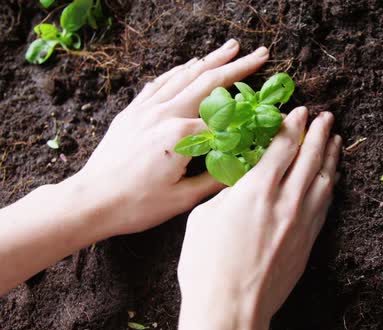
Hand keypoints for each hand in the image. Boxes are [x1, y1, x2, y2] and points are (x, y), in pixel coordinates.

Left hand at [69, 39, 269, 234]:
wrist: (91, 201)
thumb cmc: (136, 205)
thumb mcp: (183, 199)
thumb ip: (216, 178)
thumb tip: (243, 165)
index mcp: (180, 135)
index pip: (224, 117)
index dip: (247, 112)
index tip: (266, 108)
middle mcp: (164, 114)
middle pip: (208, 81)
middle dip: (237, 65)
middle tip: (259, 54)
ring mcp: (146, 109)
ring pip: (184, 75)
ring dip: (210, 59)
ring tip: (230, 48)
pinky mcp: (132, 112)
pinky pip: (160, 83)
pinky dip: (178, 71)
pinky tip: (189, 65)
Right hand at [177, 107, 341, 329]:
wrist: (231, 307)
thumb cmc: (206, 264)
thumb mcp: (205, 217)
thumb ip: (228, 193)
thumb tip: (241, 182)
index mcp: (256, 189)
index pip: (283, 146)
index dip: (294, 125)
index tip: (301, 111)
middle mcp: (285, 201)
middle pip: (309, 157)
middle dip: (319, 133)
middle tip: (326, 117)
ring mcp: (301, 222)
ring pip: (324, 180)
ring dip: (331, 157)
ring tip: (335, 140)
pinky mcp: (309, 241)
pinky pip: (326, 205)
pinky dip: (331, 186)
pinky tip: (332, 178)